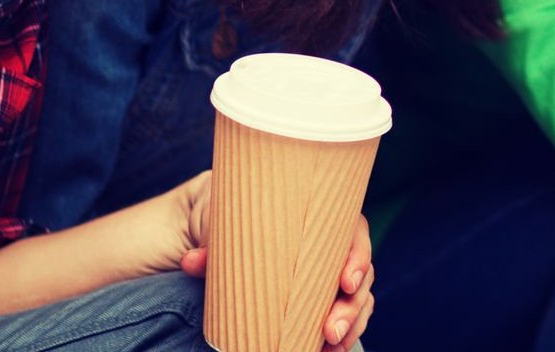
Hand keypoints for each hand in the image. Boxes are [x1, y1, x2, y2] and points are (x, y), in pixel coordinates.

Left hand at [173, 174, 375, 351]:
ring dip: (350, 326)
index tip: (345, 282)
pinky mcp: (319, 297)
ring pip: (356, 300)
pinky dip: (341, 336)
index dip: (358, 259)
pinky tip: (329, 351)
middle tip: (330, 330)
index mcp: (322, 219)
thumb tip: (193, 261)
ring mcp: (329, 275)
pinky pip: (342, 317)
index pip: (355, 234)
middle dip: (351, 307)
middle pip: (360, 275)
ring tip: (332, 346)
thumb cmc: (235, 217)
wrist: (220, 227)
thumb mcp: (226, 222)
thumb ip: (214, 243)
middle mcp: (332, 248)